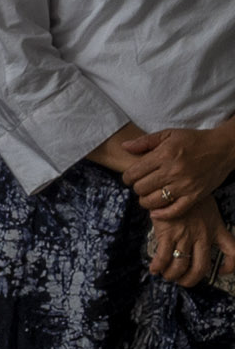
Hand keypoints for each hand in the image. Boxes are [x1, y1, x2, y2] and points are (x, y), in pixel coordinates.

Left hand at [114, 122, 234, 219]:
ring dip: (145, 201)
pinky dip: (161, 214)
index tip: (131, 177)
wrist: (224, 148)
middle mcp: (173, 171)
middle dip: (137, 188)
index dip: (127, 177)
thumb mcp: (170, 134)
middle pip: (140, 189)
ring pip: (152, 201)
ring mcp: (184, 185)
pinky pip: (173, 211)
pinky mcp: (195, 196)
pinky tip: (155, 211)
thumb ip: (145, 141)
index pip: (133, 174)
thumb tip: (124, 147)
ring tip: (149, 195)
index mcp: (165, 155)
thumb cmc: (195, 140)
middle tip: (142, 184)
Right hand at [149, 201, 234, 288]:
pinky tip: (154, 268)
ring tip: (166, 273)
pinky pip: (163, 258)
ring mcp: (185, 236)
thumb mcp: (208, 207)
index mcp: (216, 228)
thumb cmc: (188, 196)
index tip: (221, 271)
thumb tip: (198, 235)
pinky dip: (158, 267)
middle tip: (181, 280)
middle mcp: (202, 236)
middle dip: (189, 280)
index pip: (233, 251)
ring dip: (171, 275)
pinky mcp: (167, 234)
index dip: (230, 266)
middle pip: (201, 268)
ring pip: (180, 266)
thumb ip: (208, 223)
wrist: (173, 185)